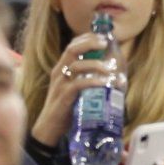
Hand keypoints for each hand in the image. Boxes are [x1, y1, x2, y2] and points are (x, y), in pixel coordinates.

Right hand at [30, 31, 125, 147]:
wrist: (50, 128)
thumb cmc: (67, 106)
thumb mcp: (76, 88)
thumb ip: (88, 77)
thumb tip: (114, 72)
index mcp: (62, 68)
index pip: (72, 45)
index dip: (87, 38)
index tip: (103, 36)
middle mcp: (59, 73)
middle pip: (72, 49)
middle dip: (90, 43)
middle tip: (105, 43)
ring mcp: (60, 84)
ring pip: (76, 65)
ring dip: (96, 64)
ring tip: (110, 68)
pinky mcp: (63, 97)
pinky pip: (78, 84)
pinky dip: (93, 81)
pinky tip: (104, 83)